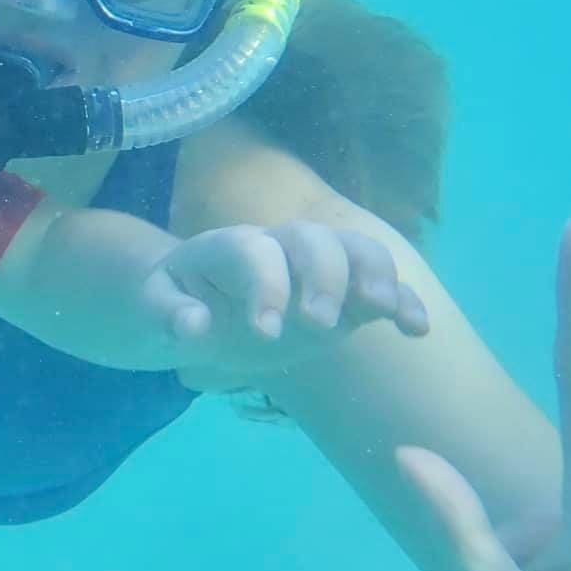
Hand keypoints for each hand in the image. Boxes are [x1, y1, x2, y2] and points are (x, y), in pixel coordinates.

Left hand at [156, 220, 429, 388]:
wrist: (196, 301)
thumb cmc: (175, 304)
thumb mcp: (154, 310)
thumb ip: (169, 315)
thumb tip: (192, 325)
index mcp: (228, 247)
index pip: (253, 251)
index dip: (264, 284)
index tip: (266, 331)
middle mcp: (278, 246)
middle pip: (311, 239)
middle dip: (322, 276)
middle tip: (318, 323)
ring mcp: (316, 267)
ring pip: (353, 249)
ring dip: (373, 275)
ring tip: (382, 311)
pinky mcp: (345, 294)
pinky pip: (380, 286)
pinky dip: (403, 301)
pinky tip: (416, 329)